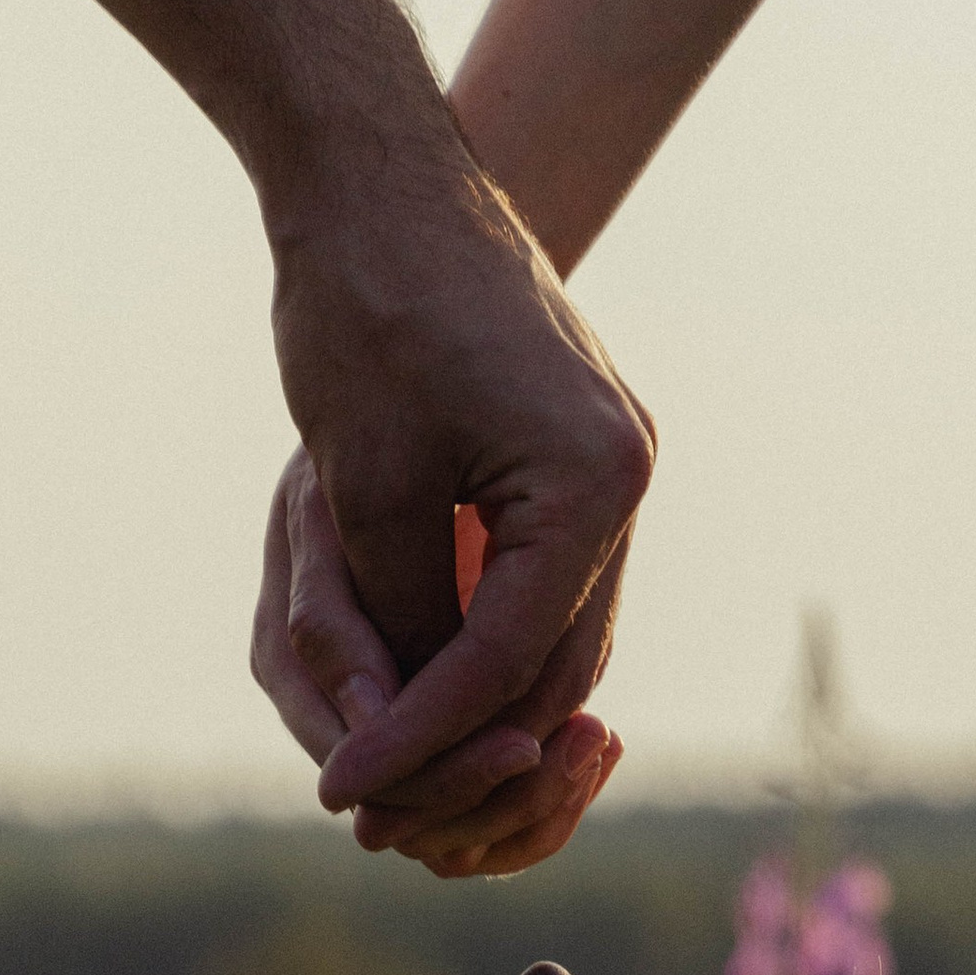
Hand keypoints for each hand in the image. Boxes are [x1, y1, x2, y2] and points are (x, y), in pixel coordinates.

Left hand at [262, 157, 650, 870]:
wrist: (382, 177)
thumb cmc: (367, 308)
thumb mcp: (366, 488)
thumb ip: (400, 619)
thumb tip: (409, 727)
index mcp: (592, 482)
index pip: (509, 659)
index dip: (425, 736)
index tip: (350, 787)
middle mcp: (624, 476)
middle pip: (556, 666)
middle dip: (466, 743)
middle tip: (379, 798)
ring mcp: (612, 463)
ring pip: (560, 635)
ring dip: (485, 703)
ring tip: (403, 756)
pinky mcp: (579, 453)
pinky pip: (550, 584)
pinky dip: (495, 640)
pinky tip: (437, 683)